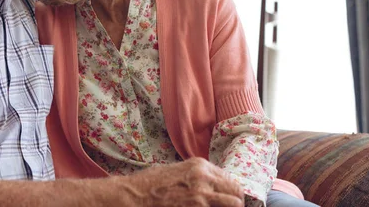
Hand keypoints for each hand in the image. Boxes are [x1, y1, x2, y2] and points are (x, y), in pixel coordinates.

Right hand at [120, 158, 243, 205]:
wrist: (131, 197)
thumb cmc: (148, 186)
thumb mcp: (176, 172)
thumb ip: (197, 178)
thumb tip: (212, 189)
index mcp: (200, 166)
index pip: (230, 181)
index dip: (229, 195)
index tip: (226, 203)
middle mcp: (204, 178)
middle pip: (236, 194)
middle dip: (234, 205)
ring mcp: (201, 196)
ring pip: (234, 205)